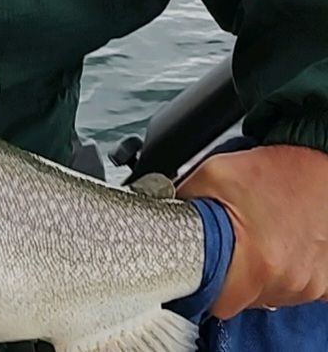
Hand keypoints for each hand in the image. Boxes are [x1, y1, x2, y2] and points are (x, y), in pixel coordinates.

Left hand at [177, 144, 327, 317]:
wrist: (318, 162)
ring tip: (255, 240)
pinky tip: (275, 246)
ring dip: (257, 274)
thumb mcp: (213, 175)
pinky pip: (293, 289)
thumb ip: (181, 201)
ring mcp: (312, 283)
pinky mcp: (326, 281)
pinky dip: (281, 273)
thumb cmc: (274, 170)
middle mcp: (290, 279)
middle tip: (225, 247)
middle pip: (244, 300)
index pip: (219, 303)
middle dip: (229, 277)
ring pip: (268, 296)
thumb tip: (155, 214)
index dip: (202, 289)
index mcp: (260, 261)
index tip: (198, 273)